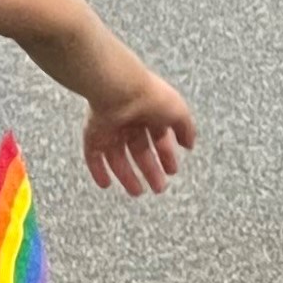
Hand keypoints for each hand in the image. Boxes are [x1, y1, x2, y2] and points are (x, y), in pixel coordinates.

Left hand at [83, 68, 196, 195]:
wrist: (119, 89)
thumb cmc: (150, 98)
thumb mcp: (179, 112)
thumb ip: (186, 129)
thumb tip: (189, 145)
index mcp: (150, 113)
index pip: (159, 138)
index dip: (166, 155)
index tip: (172, 171)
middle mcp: (130, 122)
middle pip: (139, 151)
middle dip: (150, 170)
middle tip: (159, 188)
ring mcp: (109, 128)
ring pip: (117, 157)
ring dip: (127, 176)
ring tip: (137, 192)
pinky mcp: (93, 134)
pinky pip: (93, 156)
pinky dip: (98, 171)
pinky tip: (106, 184)